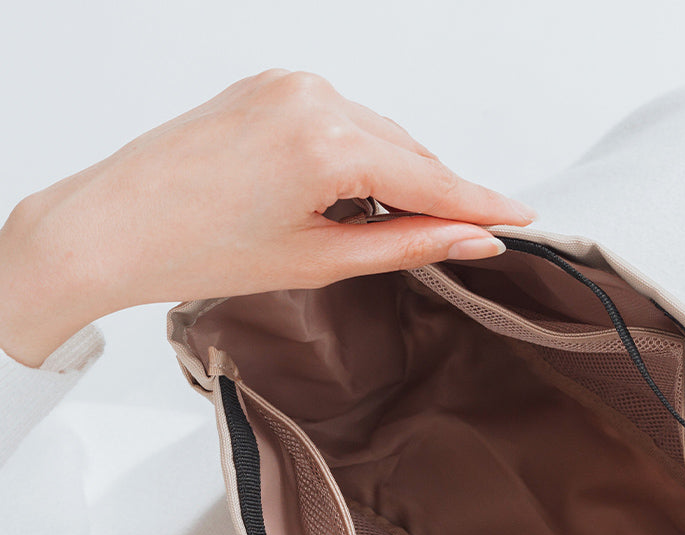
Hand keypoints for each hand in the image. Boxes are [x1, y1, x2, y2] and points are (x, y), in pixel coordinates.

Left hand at [0, 68, 534, 365]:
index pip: (430, 178)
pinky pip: (343, 116)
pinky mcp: (271, 83)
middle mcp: (312, 94)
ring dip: (398, 175)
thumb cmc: (201, 250)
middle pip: (409, 150)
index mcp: (326, 140)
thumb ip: (407, 243)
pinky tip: (355, 192)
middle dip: (439, 194)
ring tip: (394, 227)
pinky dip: (362, 154)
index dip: (482, 204)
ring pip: (379, 132)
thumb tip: (473, 239)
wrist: (114, 226)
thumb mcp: (320, 260)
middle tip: (466, 238)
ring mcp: (288, 82)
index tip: (525, 218)